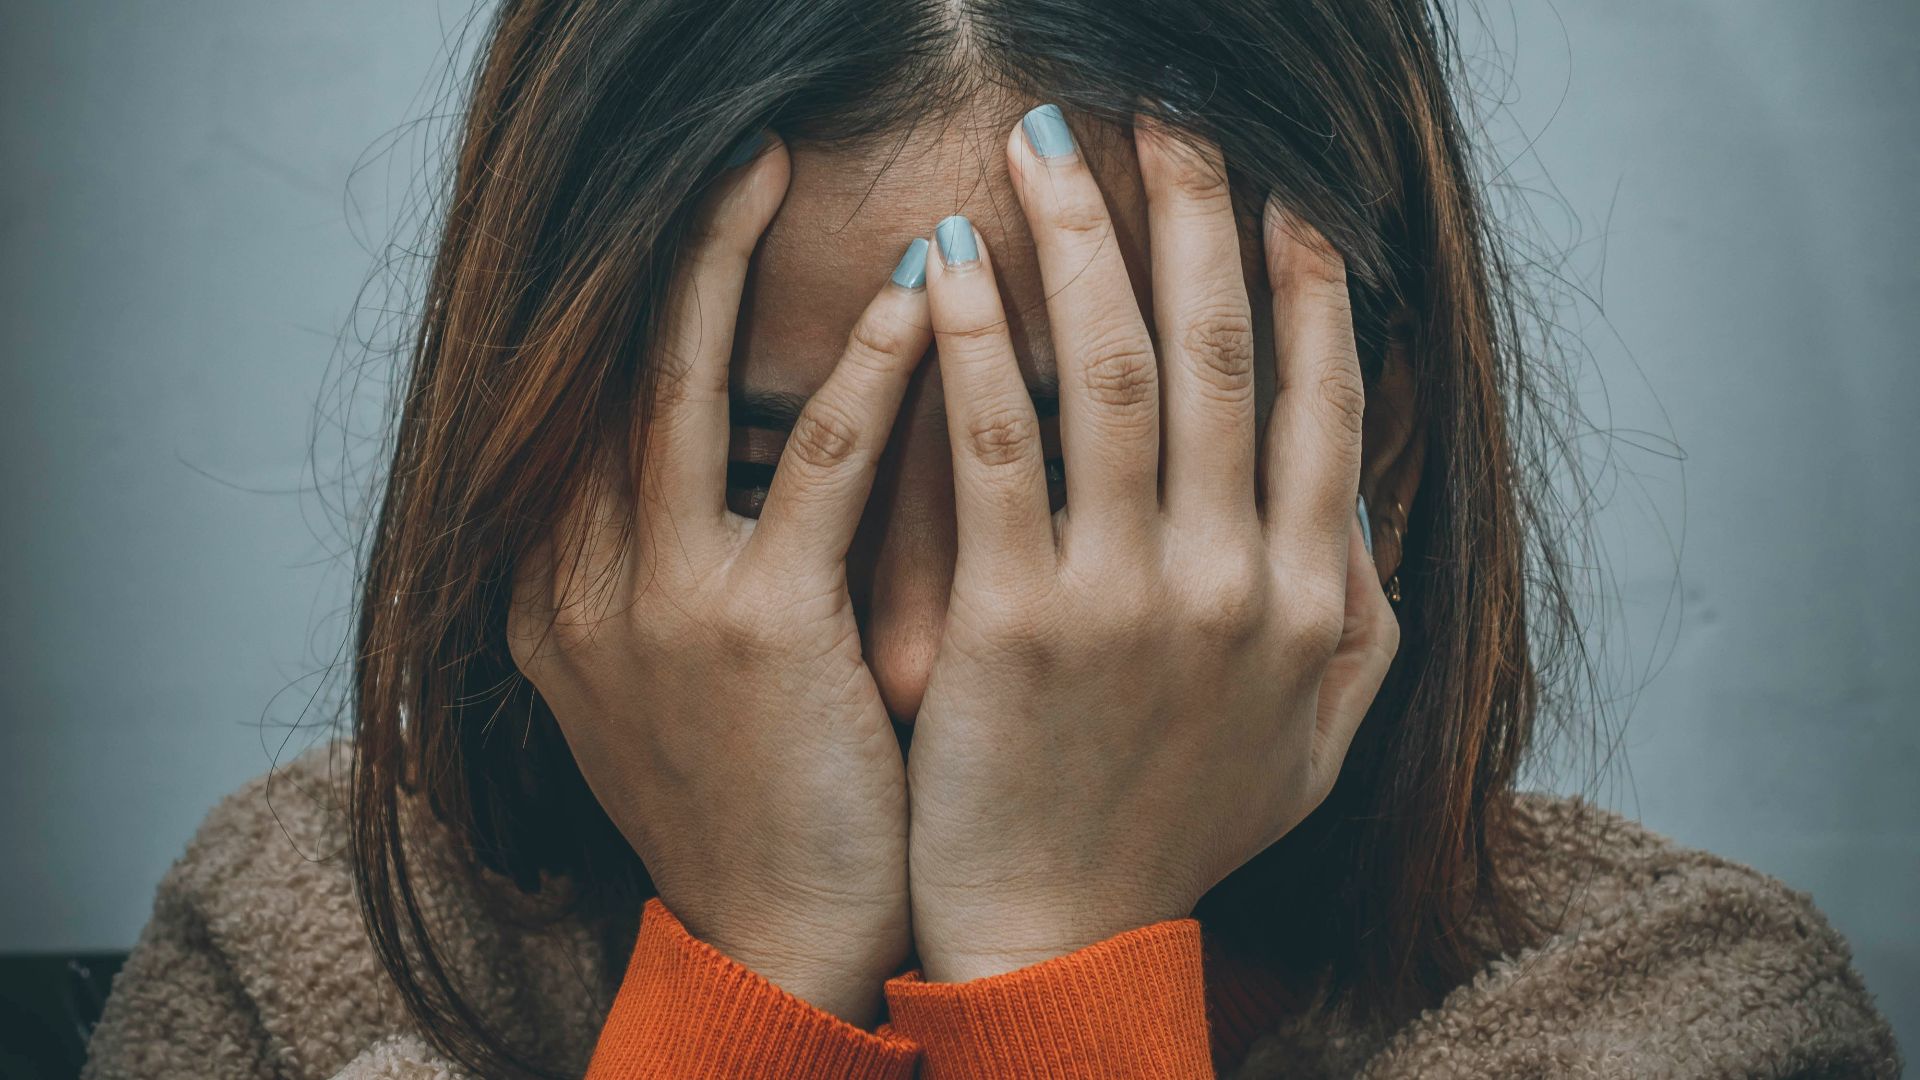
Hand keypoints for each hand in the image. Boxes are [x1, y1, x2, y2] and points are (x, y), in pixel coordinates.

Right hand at [506, 134, 931, 1025]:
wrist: (777, 943)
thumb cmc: (752, 801)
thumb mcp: (669, 677)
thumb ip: (667, 564)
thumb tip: (741, 450)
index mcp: (550, 592)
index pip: (580, 405)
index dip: (635, 300)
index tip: (695, 217)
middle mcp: (574, 582)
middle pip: (608, 369)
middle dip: (668, 249)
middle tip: (736, 153)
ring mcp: (653, 604)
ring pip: (680, 387)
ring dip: (729, 264)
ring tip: (780, 167)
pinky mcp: (753, 631)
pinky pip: (815, 466)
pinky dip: (865, 372)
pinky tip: (918, 300)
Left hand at [904, 107, 1400, 981]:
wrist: (1062, 940)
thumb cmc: (1178, 833)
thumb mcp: (1315, 742)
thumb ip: (1359, 618)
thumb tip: (1359, 498)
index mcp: (1310, 598)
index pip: (1320, 401)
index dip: (1307, 284)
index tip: (1284, 194)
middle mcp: (1235, 580)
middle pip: (1219, 353)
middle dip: (1196, 216)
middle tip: (1167, 116)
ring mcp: (1128, 597)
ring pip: (1113, 372)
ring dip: (1084, 241)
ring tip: (1048, 145)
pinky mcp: (1015, 620)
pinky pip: (996, 447)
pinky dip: (973, 342)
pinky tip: (947, 259)